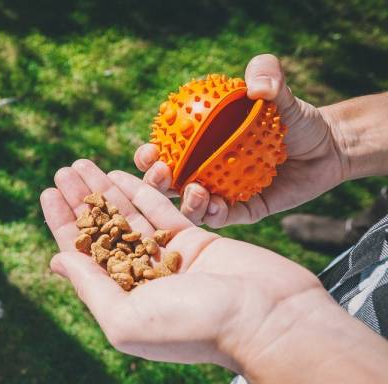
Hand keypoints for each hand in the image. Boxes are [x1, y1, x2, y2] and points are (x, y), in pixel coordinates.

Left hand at [40, 160, 332, 370]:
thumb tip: (58, 262)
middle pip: (102, 232)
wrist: (268, 319)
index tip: (47, 193)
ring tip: (82, 164)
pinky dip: (141, 192)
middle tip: (62, 171)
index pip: (83, 256)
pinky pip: (162, 212)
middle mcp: (143, 280)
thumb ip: (91, 288)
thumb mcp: (126, 317)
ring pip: (129, 217)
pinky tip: (120, 174)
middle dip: (80, 201)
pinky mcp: (199, 242)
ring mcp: (171, 259)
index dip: (63, 224)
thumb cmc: (195, 326)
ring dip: (105, 191)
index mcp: (123, 301)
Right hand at [134, 54, 347, 226]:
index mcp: (197, 147)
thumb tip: (256, 87)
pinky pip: (222, 218)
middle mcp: (202, 173)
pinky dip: (214, 214)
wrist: (327, 147)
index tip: (151, 149)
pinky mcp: (241, 213)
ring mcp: (220, 195)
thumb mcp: (280, 92)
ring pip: (189, 207)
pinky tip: (216, 205)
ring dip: (183, 203)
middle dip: (154, 184)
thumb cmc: (295, 117)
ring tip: (194, 190)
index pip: (162, 153)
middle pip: (166, 185)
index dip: (147, 156)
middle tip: (163, 172)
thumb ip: (267, 75)